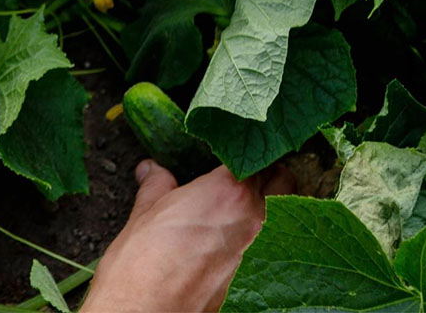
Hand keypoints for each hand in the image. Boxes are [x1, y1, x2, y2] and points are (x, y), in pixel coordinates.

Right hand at [81, 160, 294, 311]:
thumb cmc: (142, 265)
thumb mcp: (144, 213)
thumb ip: (156, 186)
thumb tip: (152, 170)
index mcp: (228, 192)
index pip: (256, 156)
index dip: (247, 150)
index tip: (235, 149)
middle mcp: (253, 218)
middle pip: (283, 180)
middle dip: (270, 173)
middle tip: (245, 172)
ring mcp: (258, 250)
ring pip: (281, 213)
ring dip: (269, 204)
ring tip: (238, 206)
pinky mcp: (253, 276)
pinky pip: (266, 244)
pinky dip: (257, 236)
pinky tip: (230, 238)